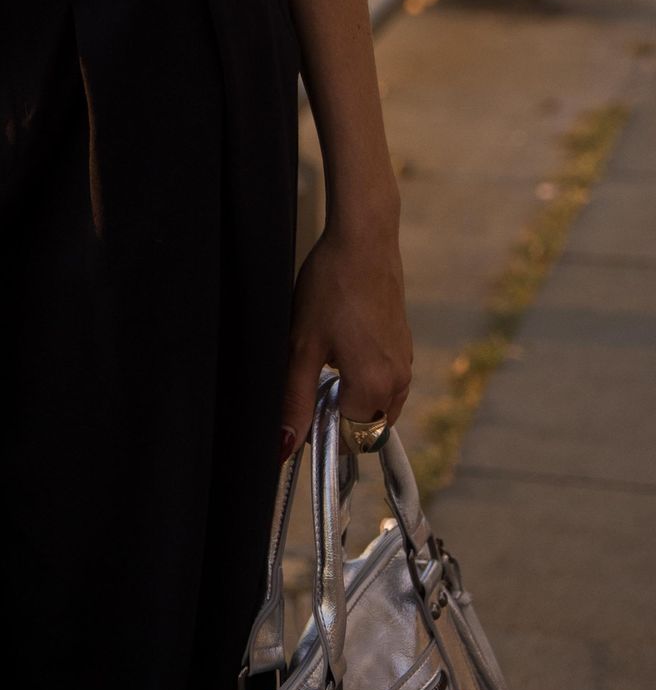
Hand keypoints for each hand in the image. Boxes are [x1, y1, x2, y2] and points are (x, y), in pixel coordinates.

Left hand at [280, 217, 411, 460]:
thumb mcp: (302, 346)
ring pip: (378, 407)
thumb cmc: (330, 288)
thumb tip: (283, 448)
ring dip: (352, 400)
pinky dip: (365, 382)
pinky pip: (387, 385)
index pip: (350, 439)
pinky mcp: (405, 348)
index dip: (322, 430)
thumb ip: (294, 400)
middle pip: (367, 428)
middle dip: (339, 418)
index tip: (303, 403)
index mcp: (375, 386)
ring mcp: (406, 364)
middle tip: (311, 381)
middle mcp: (399, 381)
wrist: (363, 241)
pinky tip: (342, 349)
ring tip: (325, 362)